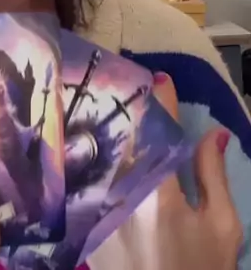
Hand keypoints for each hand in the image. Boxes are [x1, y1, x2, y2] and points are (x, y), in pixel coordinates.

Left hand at [91, 74, 242, 269]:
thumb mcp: (222, 227)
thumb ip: (213, 175)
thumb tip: (214, 133)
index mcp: (158, 193)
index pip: (157, 132)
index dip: (161, 101)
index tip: (161, 80)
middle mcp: (120, 196)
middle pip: (119, 138)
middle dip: (124, 108)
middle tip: (126, 82)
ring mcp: (98, 211)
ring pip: (98, 154)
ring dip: (102, 127)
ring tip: (103, 101)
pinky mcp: (86, 224)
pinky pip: (87, 178)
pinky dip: (91, 156)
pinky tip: (90, 142)